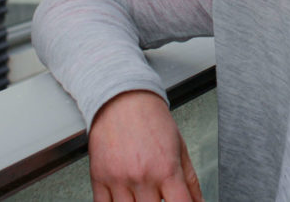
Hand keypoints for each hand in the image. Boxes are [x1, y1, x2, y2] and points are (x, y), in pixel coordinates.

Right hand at [88, 90, 203, 200]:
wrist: (123, 99)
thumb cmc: (151, 119)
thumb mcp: (180, 147)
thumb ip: (190, 180)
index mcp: (166, 169)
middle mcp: (142, 176)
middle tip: (160, 197)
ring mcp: (119, 179)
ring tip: (144, 196)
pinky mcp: (99, 178)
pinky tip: (126, 198)